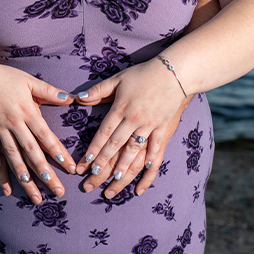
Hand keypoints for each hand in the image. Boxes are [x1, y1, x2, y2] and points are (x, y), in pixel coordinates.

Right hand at [0, 69, 79, 203]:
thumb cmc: (5, 77)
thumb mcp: (29, 80)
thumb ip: (49, 91)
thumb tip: (70, 99)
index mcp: (27, 111)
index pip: (45, 136)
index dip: (57, 152)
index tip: (68, 167)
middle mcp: (13, 125)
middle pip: (32, 153)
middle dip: (45, 174)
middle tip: (58, 191)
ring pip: (14, 160)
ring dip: (24, 180)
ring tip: (35, 196)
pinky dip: (1, 173)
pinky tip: (7, 188)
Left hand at [73, 62, 191, 197]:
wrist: (175, 70)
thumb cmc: (144, 74)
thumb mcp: (119, 78)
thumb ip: (99, 90)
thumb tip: (77, 97)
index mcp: (121, 108)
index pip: (103, 133)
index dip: (94, 149)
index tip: (84, 163)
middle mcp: (133, 119)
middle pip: (115, 146)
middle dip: (102, 165)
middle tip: (91, 180)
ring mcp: (149, 125)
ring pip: (134, 151)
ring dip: (123, 168)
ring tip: (114, 183)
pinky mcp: (163, 128)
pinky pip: (156, 149)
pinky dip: (150, 164)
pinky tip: (143, 179)